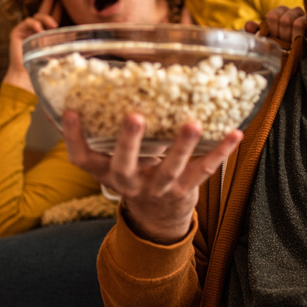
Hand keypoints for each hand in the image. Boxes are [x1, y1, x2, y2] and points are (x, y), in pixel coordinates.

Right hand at [3, 0, 63, 90]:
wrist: (27, 76)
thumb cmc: (45, 66)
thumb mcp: (61, 51)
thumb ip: (69, 43)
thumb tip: (89, 38)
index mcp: (47, 33)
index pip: (54, 15)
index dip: (58, 5)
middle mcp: (36, 29)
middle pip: (44, 9)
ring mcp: (26, 29)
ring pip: (38, 16)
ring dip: (46, 19)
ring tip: (53, 27)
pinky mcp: (17, 32)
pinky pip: (28, 21)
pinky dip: (35, 25)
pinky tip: (40, 31)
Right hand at [61, 110, 242, 243]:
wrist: (156, 220)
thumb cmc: (136, 176)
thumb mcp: (115, 161)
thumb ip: (110, 133)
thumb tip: (104, 86)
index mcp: (106, 171)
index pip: (82, 158)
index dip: (73, 137)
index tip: (71, 112)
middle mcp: (129, 182)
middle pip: (124, 165)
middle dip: (128, 142)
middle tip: (134, 117)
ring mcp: (157, 188)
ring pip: (169, 169)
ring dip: (182, 147)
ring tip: (193, 124)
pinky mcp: (184, 191)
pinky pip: (203, 170)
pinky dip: (221, 151)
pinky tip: (235, 134)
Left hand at [244, 5, 306, 44]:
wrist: (304, 56)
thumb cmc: (284, 46)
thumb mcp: (270, 39)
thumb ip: (259, 32)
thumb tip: (248, 26)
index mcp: (281, 12)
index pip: (272, 16)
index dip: (272, 30)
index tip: (275, 38)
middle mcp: (295, 11)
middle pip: (285, 20)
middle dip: (283, 36)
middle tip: (285, 45)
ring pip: (298, 24)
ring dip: (295, 38)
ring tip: (294, 46)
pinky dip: (306, 41)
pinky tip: (304, 46)